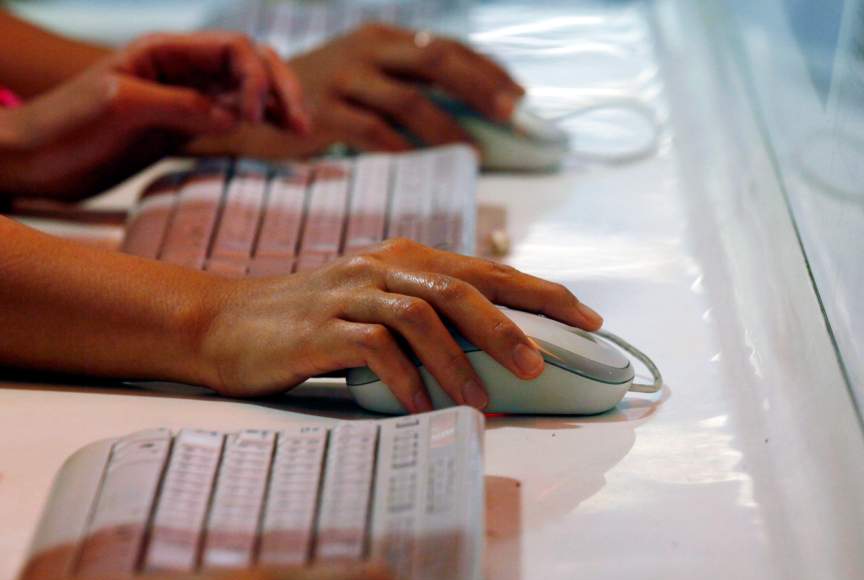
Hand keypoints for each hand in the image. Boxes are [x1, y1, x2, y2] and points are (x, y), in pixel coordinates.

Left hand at [0, 32, 308, 199]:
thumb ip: (179, 105)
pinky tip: (279, 138)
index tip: (256, 115)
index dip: (256, 77)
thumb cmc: (65, 127)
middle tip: (301, 124)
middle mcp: (180, 71)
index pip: (233, 50)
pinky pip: (233, 119)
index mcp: (164, 52)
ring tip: (301, 132)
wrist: (36, 162)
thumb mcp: (120, 107)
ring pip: (248, 92)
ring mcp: (185, 100)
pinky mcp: (184, 129)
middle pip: (251, 65)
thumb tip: (236, 116)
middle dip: (281, 88)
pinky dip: (261, 126)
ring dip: (278, 106)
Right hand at [189, 23, 522, 158]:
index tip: (521, 96)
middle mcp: (365, 49)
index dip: (487, 69)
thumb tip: (474, 113)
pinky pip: (374, 132)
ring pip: (409, 100)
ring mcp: (343, 78)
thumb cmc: (321, 100)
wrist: (248, 107)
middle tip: (513, 116)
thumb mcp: (365, 77)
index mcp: (382, 37)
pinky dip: (405, 149)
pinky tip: (425, 163)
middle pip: (436, 61)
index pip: (447, 45)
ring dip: (449, 128)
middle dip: (480, 89)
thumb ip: (410, 86)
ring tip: (476, 152)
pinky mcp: (323, 112)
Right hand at [198, 238, 602, 412]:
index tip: (590, 319)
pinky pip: (376, 350)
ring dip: (460, 364)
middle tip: (543, 368)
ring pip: (424, 317)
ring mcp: (350, 293)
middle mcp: (384, 267)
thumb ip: (429, 319)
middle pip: (464, 288)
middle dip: (511, 329)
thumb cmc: (309, 327)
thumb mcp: (374, 310)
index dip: (543, 293)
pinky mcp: (321, 327)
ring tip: (484, 404)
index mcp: (406, 260)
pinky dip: (405, 382)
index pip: (489, 271)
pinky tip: (421, 409)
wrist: (221, 325)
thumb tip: (499, 354)